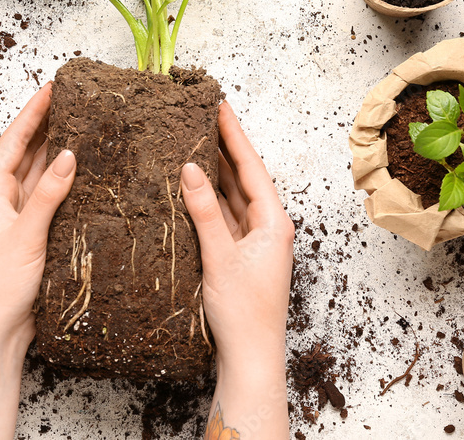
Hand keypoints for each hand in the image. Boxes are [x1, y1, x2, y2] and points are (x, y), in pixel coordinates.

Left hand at [0, 84, 76, 351]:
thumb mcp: (26, 235)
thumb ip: (48, 195)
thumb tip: (70, 155)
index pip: (14, 141)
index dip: (33, 113)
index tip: (52, 88)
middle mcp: (5, 200)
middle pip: (29, 152)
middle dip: (49, 124)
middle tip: (75, 100)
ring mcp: (21, 216)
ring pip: (42, 173)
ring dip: (61, 151)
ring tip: (85, 125)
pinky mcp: (36, 233)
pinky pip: (53, 197)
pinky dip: (68, 182)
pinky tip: (88, 172)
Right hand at [181, 102, 292, 437]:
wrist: (250, 359)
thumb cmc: (244, 314)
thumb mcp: (219, 257)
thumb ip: (204, 212)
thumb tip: (191, 169)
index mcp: (274, 222)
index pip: (250, 167)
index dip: (233, 134)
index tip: (219, 105)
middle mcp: (267, 227)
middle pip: (242, 176)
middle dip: (223, 145)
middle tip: (201, 114)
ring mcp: (252, 241)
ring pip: (230, 195)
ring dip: (213, 170)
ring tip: (191, 138)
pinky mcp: (237, 255)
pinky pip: (222, 216)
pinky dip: (206, 198)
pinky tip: (188, 185)